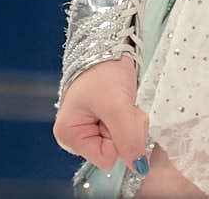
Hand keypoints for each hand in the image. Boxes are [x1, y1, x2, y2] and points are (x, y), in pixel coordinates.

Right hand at [53, 56, 149, 171]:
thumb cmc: (103, 68)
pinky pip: (127, 128)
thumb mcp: (116, 105)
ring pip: (125, 140)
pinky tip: (125, 101)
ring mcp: (93, 127)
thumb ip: (128, 138)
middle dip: (127, 128)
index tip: (116, 112)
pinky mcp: (107, 119)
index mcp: (70, 135)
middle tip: (122, 103)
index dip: (119, 138)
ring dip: (132, 120)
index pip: (107, 157)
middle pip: (117, 150)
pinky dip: (132, 116)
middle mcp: (79, 135)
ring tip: (123, 99)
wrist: (111, 41)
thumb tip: (139, 167)